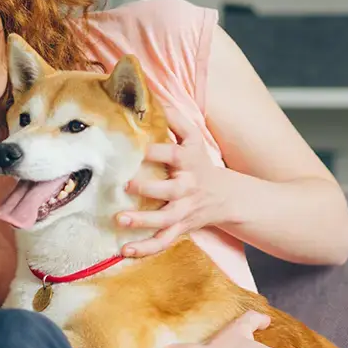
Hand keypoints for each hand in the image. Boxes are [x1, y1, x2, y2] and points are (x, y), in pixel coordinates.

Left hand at [119, 106, 229, 257]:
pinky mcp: (179, 228)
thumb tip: (152, 96)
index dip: (155, 152)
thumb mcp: (193, 138)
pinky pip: (163, 242)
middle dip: (149, 189)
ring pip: (164, 221)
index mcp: (187, 163)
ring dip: (142, 222)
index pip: (172, 155)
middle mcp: (186, 188)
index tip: (137, 148)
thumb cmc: (200, 163)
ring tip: (120, 220)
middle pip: (169, 191)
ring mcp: (183, 212)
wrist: (227, 197)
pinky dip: (145, 249)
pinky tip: (124, 251)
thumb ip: (174, 119)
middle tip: (127, 184)